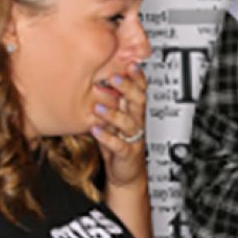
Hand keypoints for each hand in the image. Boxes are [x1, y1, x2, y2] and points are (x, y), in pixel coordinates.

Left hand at [92, 62, 146, 187]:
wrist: (124, 173)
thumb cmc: (117, 143)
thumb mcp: (113, 120)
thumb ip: (109, 102)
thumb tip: (96, 81)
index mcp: (134, 112)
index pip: (141, 91)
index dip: (137, 78)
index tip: (130, 64)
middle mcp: (136, 123)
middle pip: (138, 102)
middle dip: (127, 88)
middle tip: (113, 78)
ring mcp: (133, 138)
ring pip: (128, 123)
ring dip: (113, 113)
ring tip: (98, 107)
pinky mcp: (126, 153)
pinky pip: (118, 145)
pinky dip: (107, 137)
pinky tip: (95, 131)